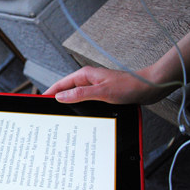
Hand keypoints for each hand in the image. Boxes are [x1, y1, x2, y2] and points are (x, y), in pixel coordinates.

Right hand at [43, 66, 164, 104]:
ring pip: (76, 96)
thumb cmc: (130, 86)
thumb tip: (61, 96)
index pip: (61, 84)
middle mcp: (89, 80)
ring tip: (60, 113)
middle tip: (48, 111)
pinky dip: (80, 106)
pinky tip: (80, 113)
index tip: (40, 100)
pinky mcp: (102, 94)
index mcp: (86, 75)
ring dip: (69, 103)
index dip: (50, 92)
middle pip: (67, 90)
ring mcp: (95, 87)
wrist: (149, 88)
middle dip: (57, 99)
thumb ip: (80, 94)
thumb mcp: (102, 92)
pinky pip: (85, 100)